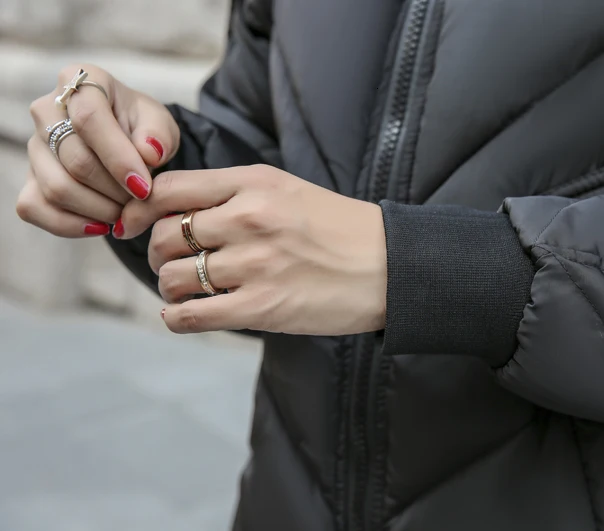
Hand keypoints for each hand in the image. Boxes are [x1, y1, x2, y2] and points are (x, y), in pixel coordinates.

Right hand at [16, 64, 179, 236]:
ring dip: (100, 209)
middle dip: (116, 190)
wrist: (127, 143)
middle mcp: (47, 110)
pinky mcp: (28, 178)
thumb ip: (159, 134)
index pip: (89, 118)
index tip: (145, 187)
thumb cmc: (142, 129)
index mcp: (82, 82)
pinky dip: (71, 225)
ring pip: (57, 188)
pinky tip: (101, 225)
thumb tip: (148, 153)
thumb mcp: (160, 123)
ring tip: (127, 211)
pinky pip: (35, 208)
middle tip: (142, 201)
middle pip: (76, 160)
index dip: (119, 158)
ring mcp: (34, 146)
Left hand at [118, 165, 387, 335]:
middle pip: (164, 235)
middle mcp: (250, 218)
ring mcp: (255, 264)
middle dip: (157, 254)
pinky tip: (186, 314)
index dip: (141, 209)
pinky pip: (190, 315)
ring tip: (187, 290)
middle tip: (172, 264)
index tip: (137, 225)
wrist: (388, 267)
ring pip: (173, 277)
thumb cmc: (339, 228)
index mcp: (254, 183)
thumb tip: (173, 209)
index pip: (169, 189)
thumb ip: (234, 193)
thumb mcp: (287, 189)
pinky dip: (177, 317)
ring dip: (170, 287)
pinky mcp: (262, 308)